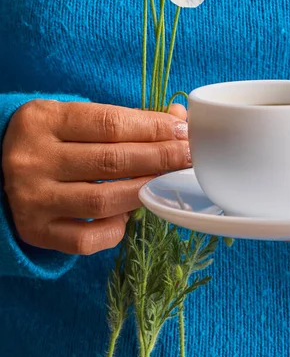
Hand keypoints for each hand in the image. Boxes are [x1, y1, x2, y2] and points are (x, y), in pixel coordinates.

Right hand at [2, 100, 189, 255]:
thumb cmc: (52, 139)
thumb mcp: (76, 117)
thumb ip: (125, 119)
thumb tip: (179, 120)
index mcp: (42, 120)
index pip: (110, 123)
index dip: (153, 128)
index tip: (183, 132)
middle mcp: (32, 159)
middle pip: (111, 161)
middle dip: (160, 158)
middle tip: (189, 157)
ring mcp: (32, 198)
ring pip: (103, 200)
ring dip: (145, 191)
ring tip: (168, 181)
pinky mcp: (36, 231)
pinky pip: (86, 239)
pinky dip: (116, 229)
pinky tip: (129, 213)